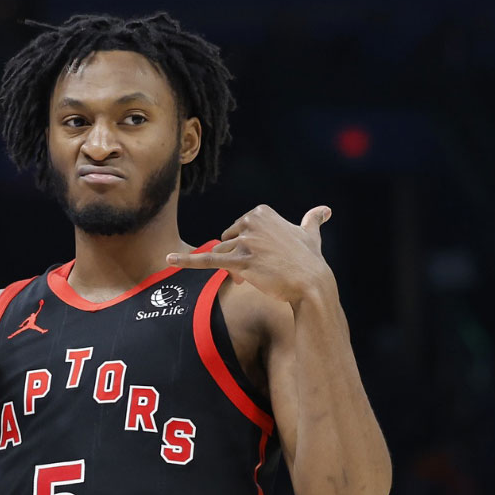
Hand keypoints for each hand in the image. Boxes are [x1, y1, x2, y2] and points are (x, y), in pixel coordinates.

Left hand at [166, 204, 334, 305]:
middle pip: (228, 242)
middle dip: (239, 258)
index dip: (248, 247)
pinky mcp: (238, 262)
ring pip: (223, 256)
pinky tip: (168, 258)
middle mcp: (251, 222)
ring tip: (256, 277)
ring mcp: (244, 242)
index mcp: (260, 212)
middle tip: (260, 271)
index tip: (264, 258)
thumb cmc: (310, 261)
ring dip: (234, 269)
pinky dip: (186, 259)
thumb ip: (312, 220)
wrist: (311, 284)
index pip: (238, 229)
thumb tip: (325, 210)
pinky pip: (206, 260)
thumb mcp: (310, 235)